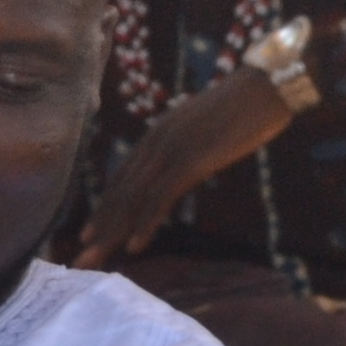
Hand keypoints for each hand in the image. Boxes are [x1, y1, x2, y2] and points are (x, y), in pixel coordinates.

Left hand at [73, 64, 299, 268]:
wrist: (266, 87)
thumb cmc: (247, 105)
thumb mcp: (208, 127)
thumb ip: (191, 144)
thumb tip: (189, 163)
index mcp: (159, 133)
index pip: (123, 176)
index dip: (105, 206)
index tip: (91, 232)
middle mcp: (156, 141)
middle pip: (120, 190)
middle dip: (99, 225)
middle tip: (80, 256)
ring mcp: (171, 151)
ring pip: (132, 197)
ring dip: (112, 231)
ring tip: (95, 258)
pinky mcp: (189, 161)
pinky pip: (159, 198)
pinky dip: (144, 224)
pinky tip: (134, 246)